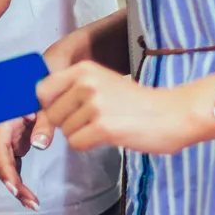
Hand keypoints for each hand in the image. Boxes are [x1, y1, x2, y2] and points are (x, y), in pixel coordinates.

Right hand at [0, 33, 82, 209]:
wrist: (56, 69)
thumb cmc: (50, 81)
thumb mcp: (48, 101)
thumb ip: (43, 122)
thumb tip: (38, 145)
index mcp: (7, 117)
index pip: (0, 147)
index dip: (5, 168)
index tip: (14, 186)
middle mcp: (6, 128)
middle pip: (2, 160)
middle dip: (12, 183)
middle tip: (29, 200)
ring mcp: (13, 135)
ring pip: (8, 164)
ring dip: (17, 185)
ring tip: (32, 202)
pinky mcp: (21, 139)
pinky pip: (16, 163)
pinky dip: (21, 178)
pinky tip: (30, 194)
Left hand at [37, 61, 214, 154]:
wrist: (176, 113)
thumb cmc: (137, 103)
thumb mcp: (101, 84)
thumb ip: (71, 91)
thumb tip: (39, 108)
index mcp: (83, 69)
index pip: (41, 91)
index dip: (48, 106)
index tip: (64, 111)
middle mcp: (86, 83)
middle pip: (51, 115)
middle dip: (68, 123)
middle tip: (97, 118)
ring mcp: (94, 104)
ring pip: (65, 131)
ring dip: (82, 134)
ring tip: (109, 124)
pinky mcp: (103, 126)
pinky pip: (76, 143)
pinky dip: (89, 145)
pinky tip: (110, 135)